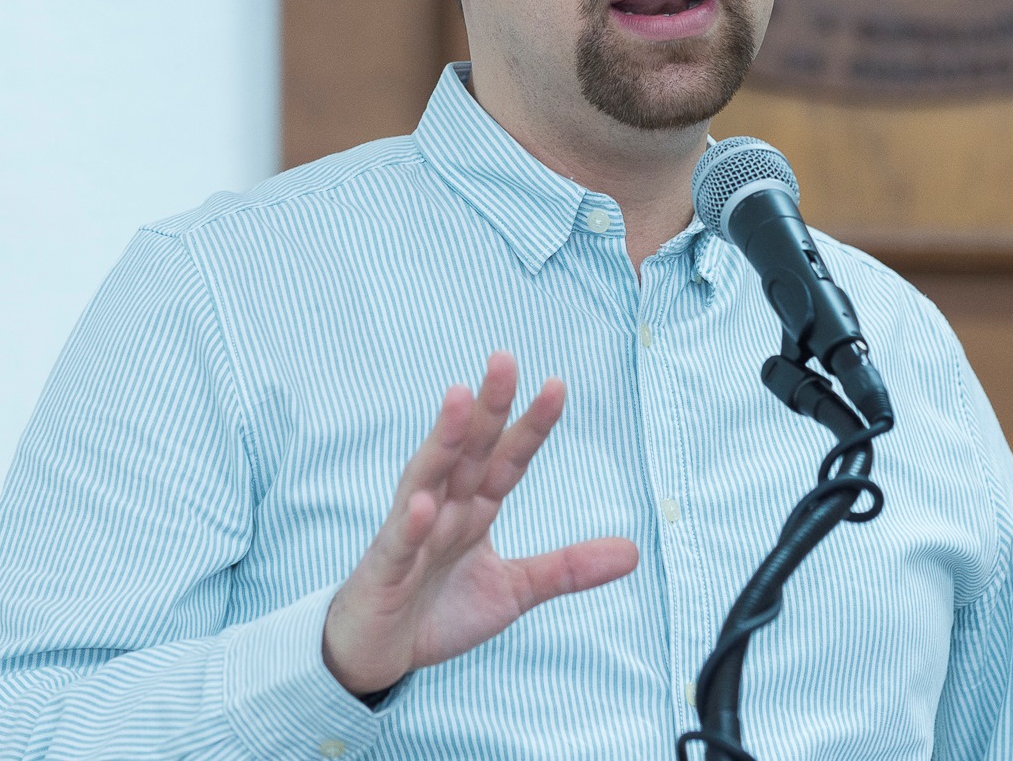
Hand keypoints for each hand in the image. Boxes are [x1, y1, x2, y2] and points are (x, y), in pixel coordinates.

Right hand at [321, 352, 638, 696]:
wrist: (378, 653)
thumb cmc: (438, 610)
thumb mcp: (514, 591)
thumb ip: (566, 568)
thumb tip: (633, 550)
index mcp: (474, 508)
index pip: (508, 459)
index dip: (531, 426)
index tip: (557, 385)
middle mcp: (442, 508)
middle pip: (469, 451)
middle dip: (488, 407)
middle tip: (505, 359)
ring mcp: (410, 534)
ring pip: (427, 477)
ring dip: (443, 440)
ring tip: (459, 399)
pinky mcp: (384, 569)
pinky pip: (398, 544)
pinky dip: (407, 525)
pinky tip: (421, 504)